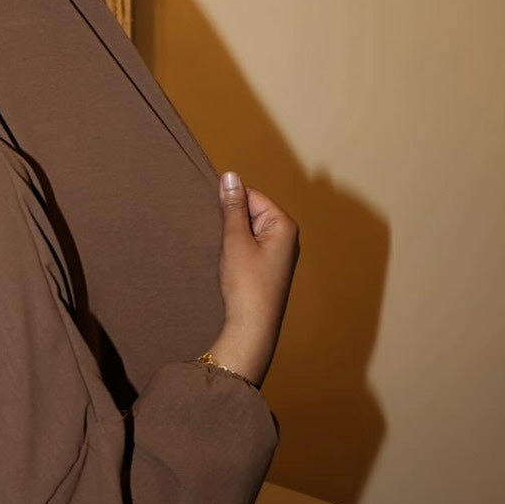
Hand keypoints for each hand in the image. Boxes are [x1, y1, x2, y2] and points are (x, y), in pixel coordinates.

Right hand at [207, 172, 299, 388]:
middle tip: (223, 242)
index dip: (231, 206)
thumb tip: (230, 176)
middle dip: (232, 221)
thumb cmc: (246, 284)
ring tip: (226, 255)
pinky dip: (236, 250)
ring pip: (249, 230)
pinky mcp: (269, 267)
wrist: (252, 327)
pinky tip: (230, 265)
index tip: (217, 222)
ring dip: (233, 237)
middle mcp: (287, 237)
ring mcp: (279, 253)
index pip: (253, 196)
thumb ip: (232, 207)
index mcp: (284, 225)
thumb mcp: (235, 240)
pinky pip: (250, 246)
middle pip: (252, 212)